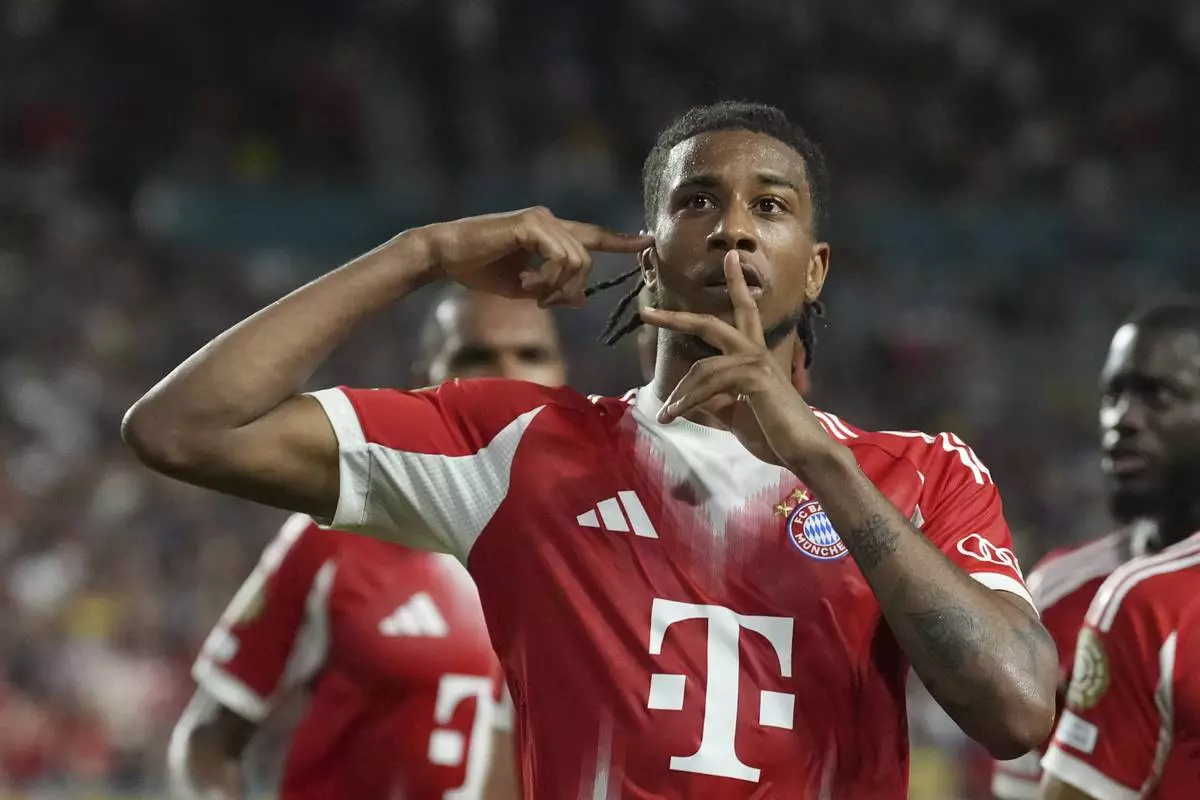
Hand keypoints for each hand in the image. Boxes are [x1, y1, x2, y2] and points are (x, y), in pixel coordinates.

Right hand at [421, 206, 651, 306]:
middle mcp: (550, 220)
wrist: (446, 255)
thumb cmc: (479, 270)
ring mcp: (541, 219)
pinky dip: (548, 279)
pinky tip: (527, 285)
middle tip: (543, 303)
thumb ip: (552, 291)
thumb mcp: (523, 288)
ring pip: (576, 261)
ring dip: (557, 287)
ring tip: (532, 295)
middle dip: (570, 290)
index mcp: (550, 232)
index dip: (621, 241)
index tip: (648, 241)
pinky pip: (560, 257)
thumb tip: (581, 298)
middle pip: (586, 260)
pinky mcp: (531, 224)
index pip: (593, 236)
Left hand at [639, 251, 837, 469]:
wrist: (803, 452)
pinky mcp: (754, 378)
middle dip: (677, 318)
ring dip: (680, 393)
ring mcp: (756, 362)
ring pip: (703, 367)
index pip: (744, 312)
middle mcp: (756, 352)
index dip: (735, 284)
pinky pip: (710, 383)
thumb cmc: (774, 434)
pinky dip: (688, 400)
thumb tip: (688, 400)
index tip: (730, 257)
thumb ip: (715, 401)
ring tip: (666, 414)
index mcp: (754, 356)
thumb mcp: (736, 415)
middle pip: (711, 323)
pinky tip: (676, 415)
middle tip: (647, 312)